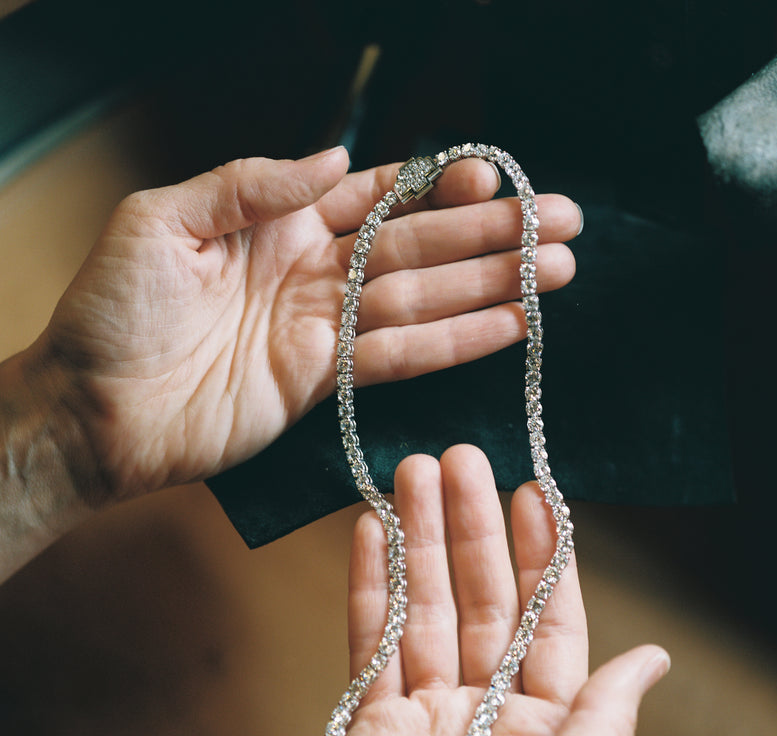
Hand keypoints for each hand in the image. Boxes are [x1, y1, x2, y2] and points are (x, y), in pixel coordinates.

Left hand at [25, 149, 579, 503]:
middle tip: (559, 222)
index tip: (493, 174)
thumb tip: (338, 159)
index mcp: (276, 222)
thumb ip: (252, 186)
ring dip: (490, 287)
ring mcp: (322, 330)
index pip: (375, 196)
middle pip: (417, 246)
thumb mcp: (165, 220)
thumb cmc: (111, 310)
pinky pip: (398, 359)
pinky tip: (507, 328)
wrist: (91, 409)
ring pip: (422, 301)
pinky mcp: (322, 385)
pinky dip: (454, 344)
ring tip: (555, 273)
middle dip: (489, 234)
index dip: (436, 185)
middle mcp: (311, 272)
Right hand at [249, 445, 668, 735]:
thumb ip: (606, 721)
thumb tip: (656, 657)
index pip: (551, 621)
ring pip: (427, 605)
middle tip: (460, 457)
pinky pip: (373, 636)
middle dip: (475, 528)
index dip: (545, 555)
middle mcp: (490, 711)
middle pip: (485, 600)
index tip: (533, 491)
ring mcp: (427, 709)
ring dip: (421, 538)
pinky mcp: (369, 714)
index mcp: (546, 730)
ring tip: (412, 471)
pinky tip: (371, 528)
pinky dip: (371, 581)